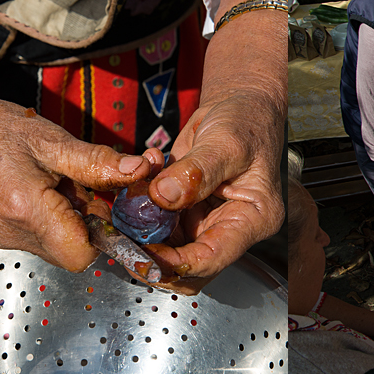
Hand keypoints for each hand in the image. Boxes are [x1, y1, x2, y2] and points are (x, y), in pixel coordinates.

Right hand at [0, 95, 151, 271]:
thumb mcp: (52, 140)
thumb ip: (97, 162)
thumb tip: (139, 171)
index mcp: (28, 211)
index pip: (82, 254)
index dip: (103, 233)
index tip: (104, 203)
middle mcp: (15, 235)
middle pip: (74, 251)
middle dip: (90, 223)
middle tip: (81, 186)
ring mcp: (6, 238)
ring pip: (59, 245)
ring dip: (72, 219)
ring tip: (57, 182)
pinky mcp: (2, 235)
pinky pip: (42, 238)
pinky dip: (53, 218)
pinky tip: (43, 188)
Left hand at [138, 87, 284, 287]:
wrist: (240, 106)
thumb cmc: (246, 122)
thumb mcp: (226, 143)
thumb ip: (195, 172)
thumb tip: (161, 196)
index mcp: (252, 219)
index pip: (212, 258)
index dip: (174, 263)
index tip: (142, 254)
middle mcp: (230, 228)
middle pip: (189, 267)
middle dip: (153, 259)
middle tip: (122, 241)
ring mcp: (206, 222)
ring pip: (168, 249)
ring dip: (143, 233)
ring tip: (127, 203)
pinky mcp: (186, 212)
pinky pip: (158, 225)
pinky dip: (141, 211)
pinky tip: (141, 182)